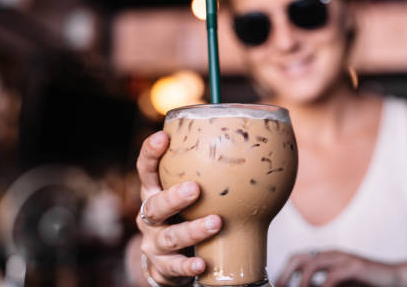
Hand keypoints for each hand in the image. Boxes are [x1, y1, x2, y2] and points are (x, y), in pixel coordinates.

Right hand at [135, 131, 222, 285]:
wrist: (173, 262)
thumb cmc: (190, 217)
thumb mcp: (195, 196)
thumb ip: (213, 176)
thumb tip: (259, 150)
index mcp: (156, 192)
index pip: (147, 169)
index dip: (151, 153)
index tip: (164, 137)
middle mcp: (150, 217)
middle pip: (155, 204)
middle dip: (174, 197)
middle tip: (195, 188)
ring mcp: (154, 243)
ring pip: (169, 237)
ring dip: (192, 230)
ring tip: (216, 223)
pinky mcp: (162, 268)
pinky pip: (174, 268)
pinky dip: (188, 266)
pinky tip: (201, 263)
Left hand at [276, 250, 406, 286]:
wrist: (396, 276)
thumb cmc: (367, 282)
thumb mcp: (341, 285)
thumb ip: (325, 285)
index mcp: (327, 257)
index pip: (297, 258)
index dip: (284, 272)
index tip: (278, 286)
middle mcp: (332, 255)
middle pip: (299, 257)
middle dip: (286, 275)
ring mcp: (343, 259)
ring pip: (313, 265)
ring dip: (302, 282)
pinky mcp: (355, 267)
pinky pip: (332, 277)